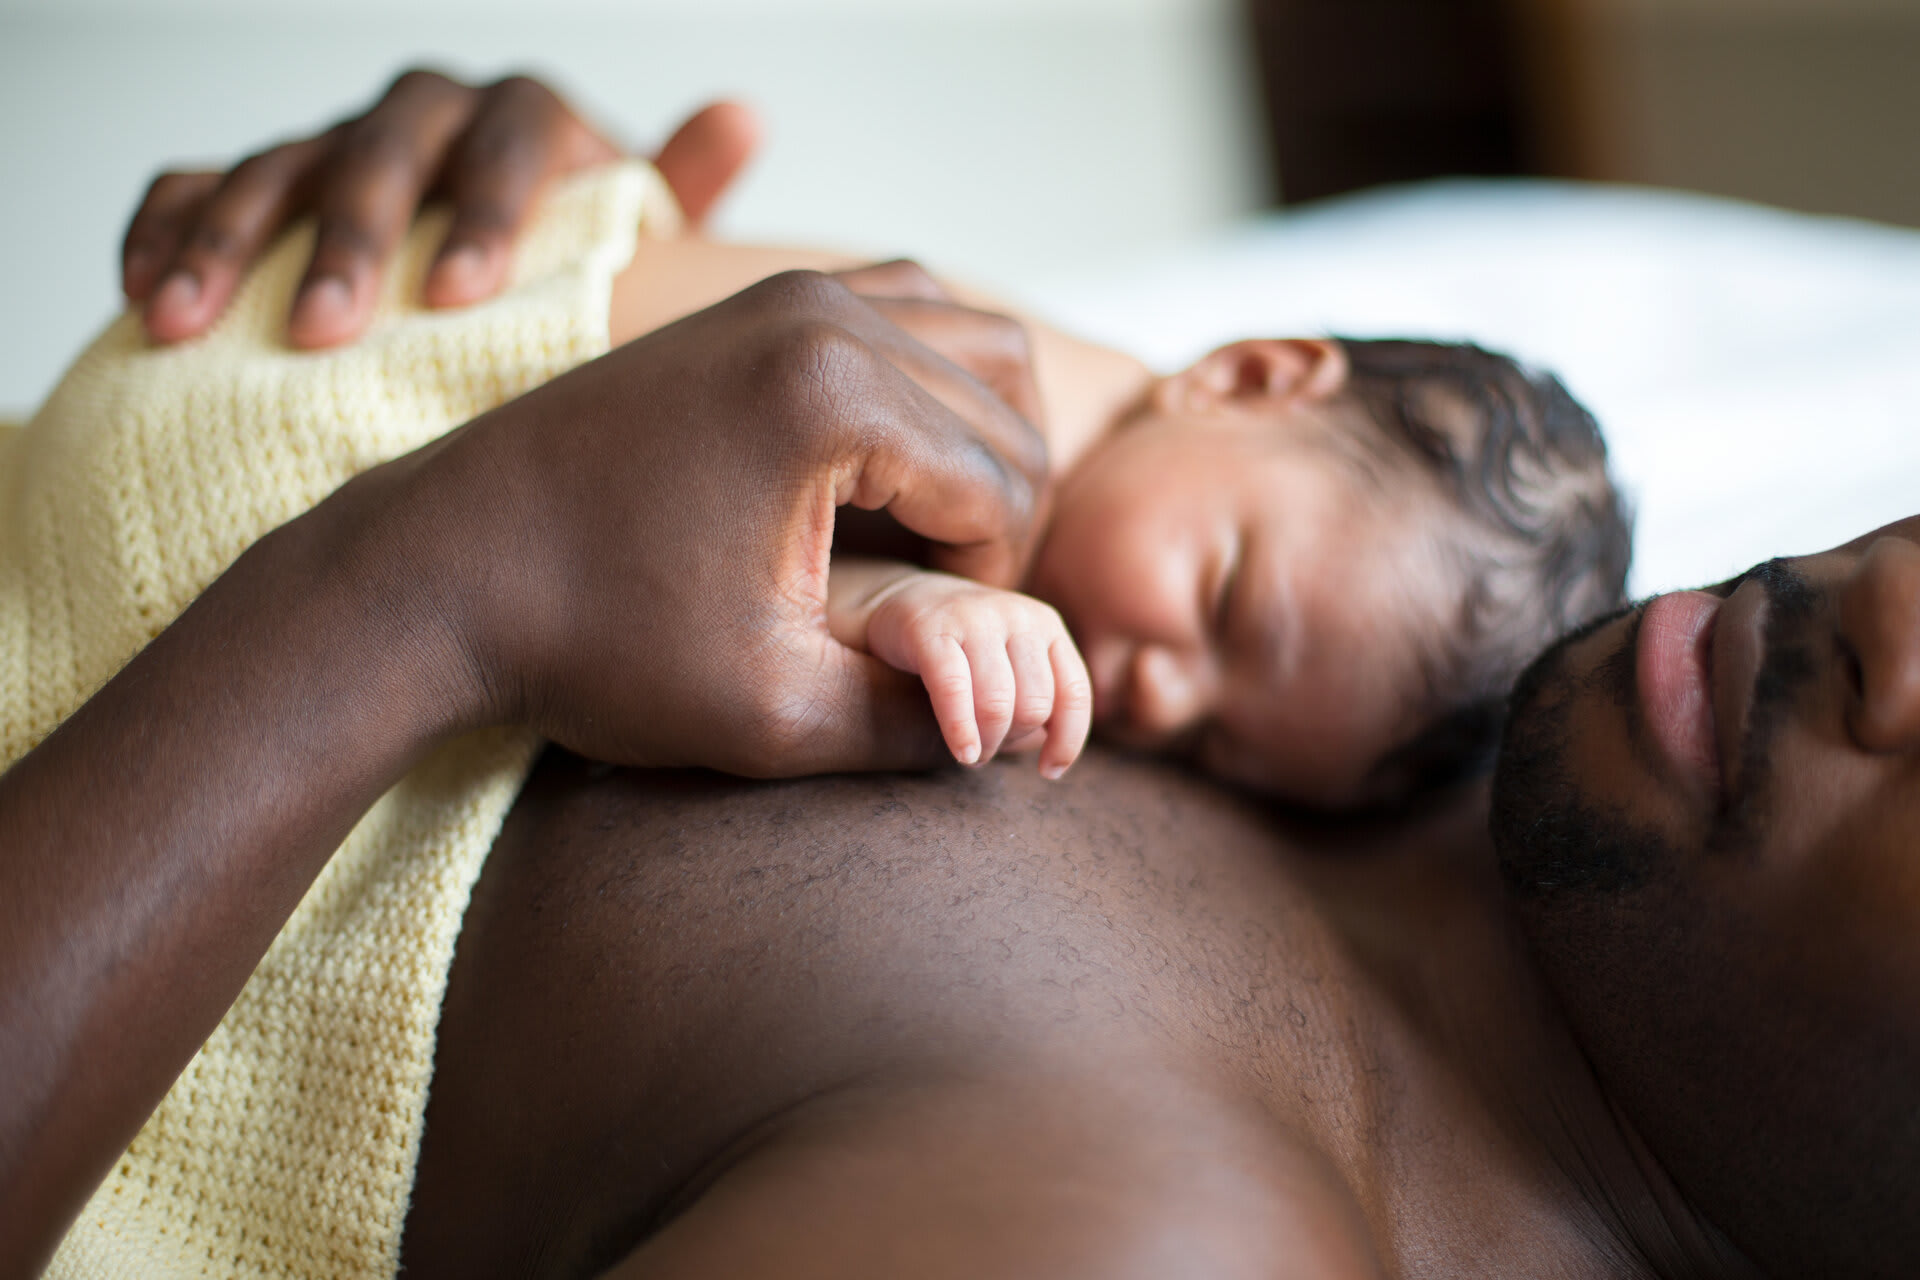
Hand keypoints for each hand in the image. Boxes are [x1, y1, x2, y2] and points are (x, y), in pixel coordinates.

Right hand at [123, 69, 758, 347]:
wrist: (500, 270)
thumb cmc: (578, 267)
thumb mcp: (640, 234)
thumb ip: (681, 184)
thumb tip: (745, 114)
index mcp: (526, 122)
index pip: (511, 139)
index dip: (481, 209)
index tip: (458, 297)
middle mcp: (429, 118)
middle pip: (382, 149)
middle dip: (346, 236)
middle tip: (325, 334)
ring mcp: (337, 144)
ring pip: (274, 163)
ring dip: (226, 241)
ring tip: (187, 325)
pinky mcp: (259, 179)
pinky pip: (188, 182)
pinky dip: (160, 230)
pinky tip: (141, 296)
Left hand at [373, 270, 1045, 774]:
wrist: (441, 574)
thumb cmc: (592, 643)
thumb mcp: (770, 713)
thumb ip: (914, 723)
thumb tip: (1016, 725)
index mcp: (833, 394)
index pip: (1005, 487)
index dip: (993, 588)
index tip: (930, 648)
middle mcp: (820, 311)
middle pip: (1007, 408)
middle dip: (999, 518)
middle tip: (939, 604)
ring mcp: (783, 290)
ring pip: (976, 341)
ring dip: (982, 441)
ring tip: (925, 538)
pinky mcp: (752, 299)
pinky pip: (905, 310)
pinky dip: (932, 386)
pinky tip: (882, 477)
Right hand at [862, 570, 1090, 776]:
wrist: (904, 601)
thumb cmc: (966, 649)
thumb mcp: (1012, 663)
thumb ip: (1036, 701)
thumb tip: (1055, 759)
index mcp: (1046, 624)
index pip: (1074, 692)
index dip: (1068, 741)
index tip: (1049, 772)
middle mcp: (1017, 616)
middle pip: (1034, 705)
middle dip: (1013, 740)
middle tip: (990, 748)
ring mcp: (975, 618)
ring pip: (998, 704)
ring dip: (988, 743)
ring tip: (973, 754)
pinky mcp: (930, 629)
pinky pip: (953, 690)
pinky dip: (960, 730)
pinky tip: (962, 752)